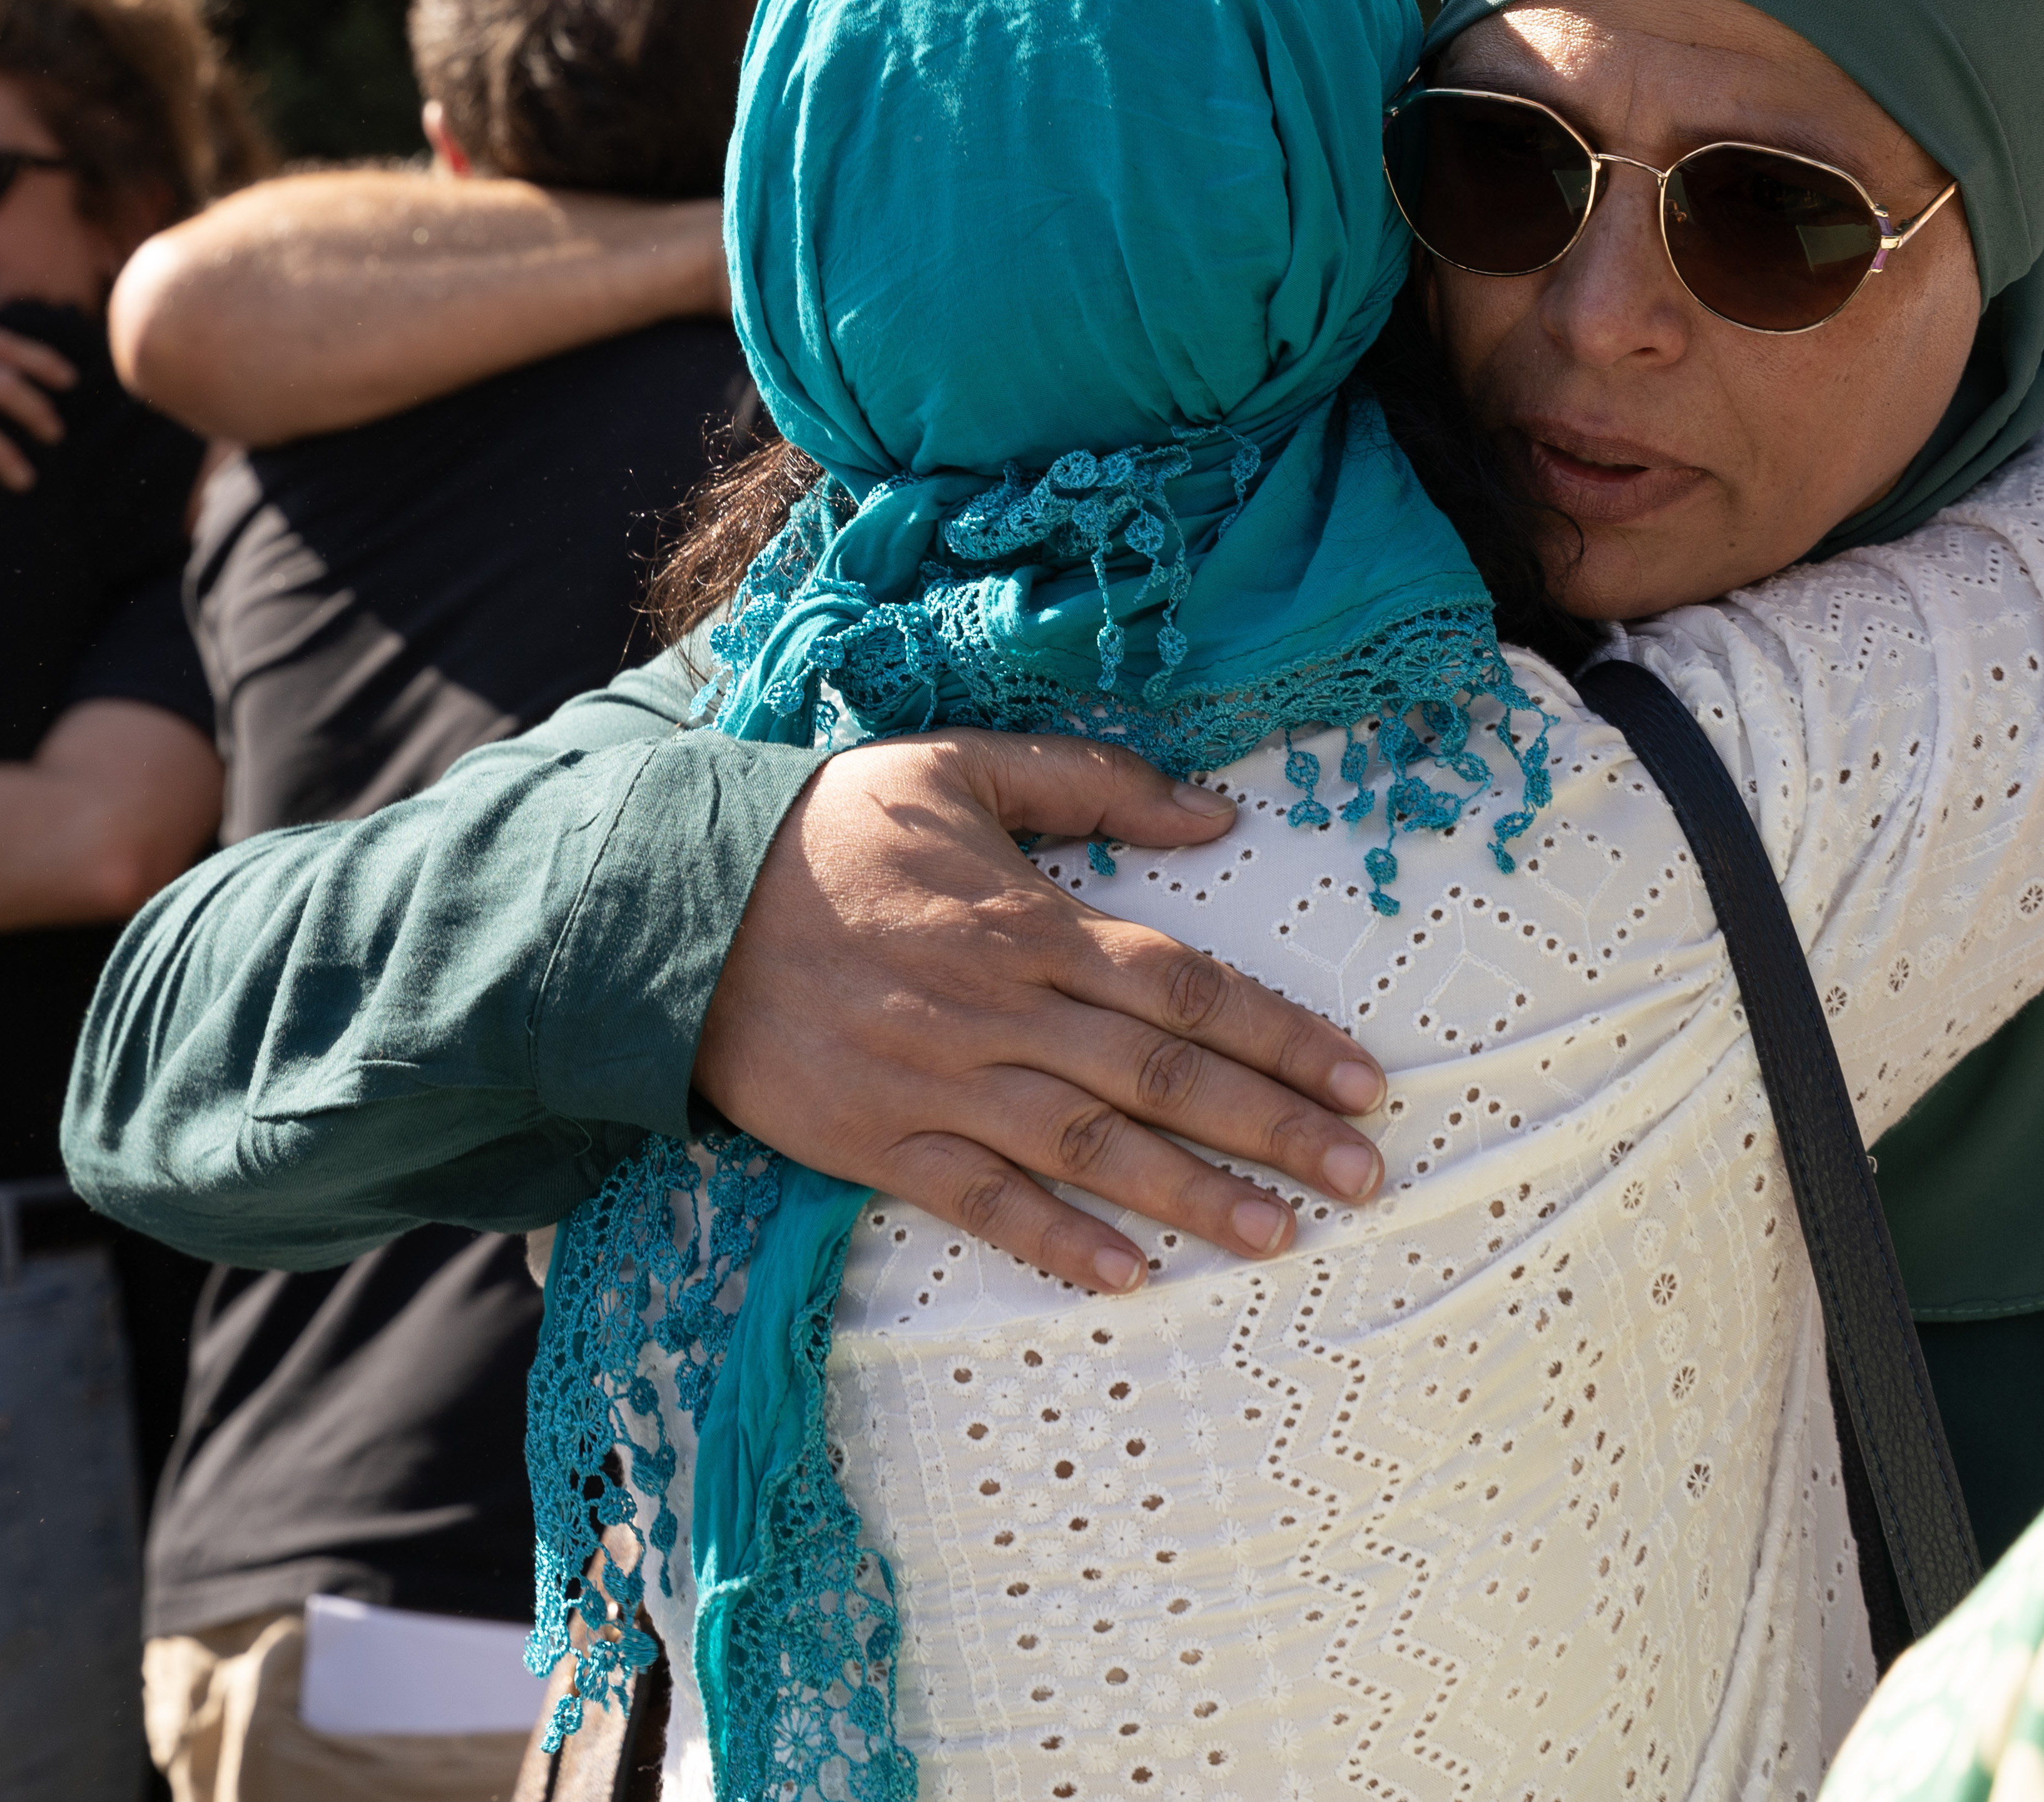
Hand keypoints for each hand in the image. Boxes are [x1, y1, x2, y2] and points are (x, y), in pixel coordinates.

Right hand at [694, 730, 1388, 1296]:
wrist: (676, 902)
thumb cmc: (831, 827)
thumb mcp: (961, 767)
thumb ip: (1091, 781)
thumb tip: (1215, 810)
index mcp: (1031, 921)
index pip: (1186, 984)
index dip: (1282, 1034)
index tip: (1362, 1077)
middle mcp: (1001, 1007)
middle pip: (1163, 1074)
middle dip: (1274, 1127)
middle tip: (1367, 1174)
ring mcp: (939, 1081)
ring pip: (1090, 1147)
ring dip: (1192, 1194)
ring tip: (1282, 1233)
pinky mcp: (878, 1140)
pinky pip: (982, 1201)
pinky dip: (1056, 1240)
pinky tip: (1130, 1276)